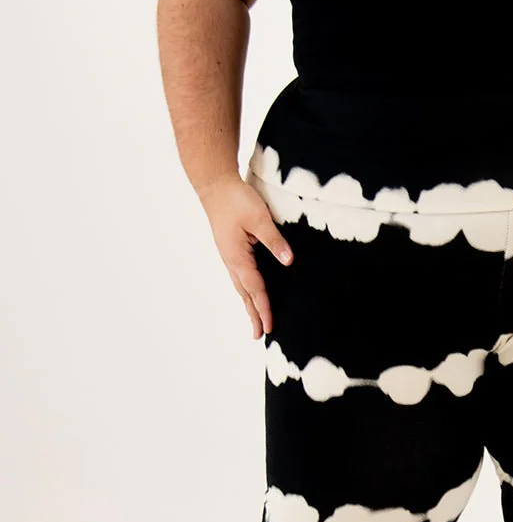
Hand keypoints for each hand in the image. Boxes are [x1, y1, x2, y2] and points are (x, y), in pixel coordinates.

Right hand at [196, 174, 292, 338]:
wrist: (215, 185)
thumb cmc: (236, 199)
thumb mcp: (259, 218)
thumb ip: (274, 240)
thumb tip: (289, 261)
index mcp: (237, 257)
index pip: (254, 289)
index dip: (264, 308)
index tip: (270, 326)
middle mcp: (231, 260)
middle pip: (244, 293)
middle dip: (253, 314)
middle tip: (260, 335)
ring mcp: (229, 255)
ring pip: (240, 286)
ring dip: (248, 304)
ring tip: (255, 321)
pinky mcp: (231, 249)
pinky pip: (240, 276)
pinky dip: (246, 289)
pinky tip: (250, 292)